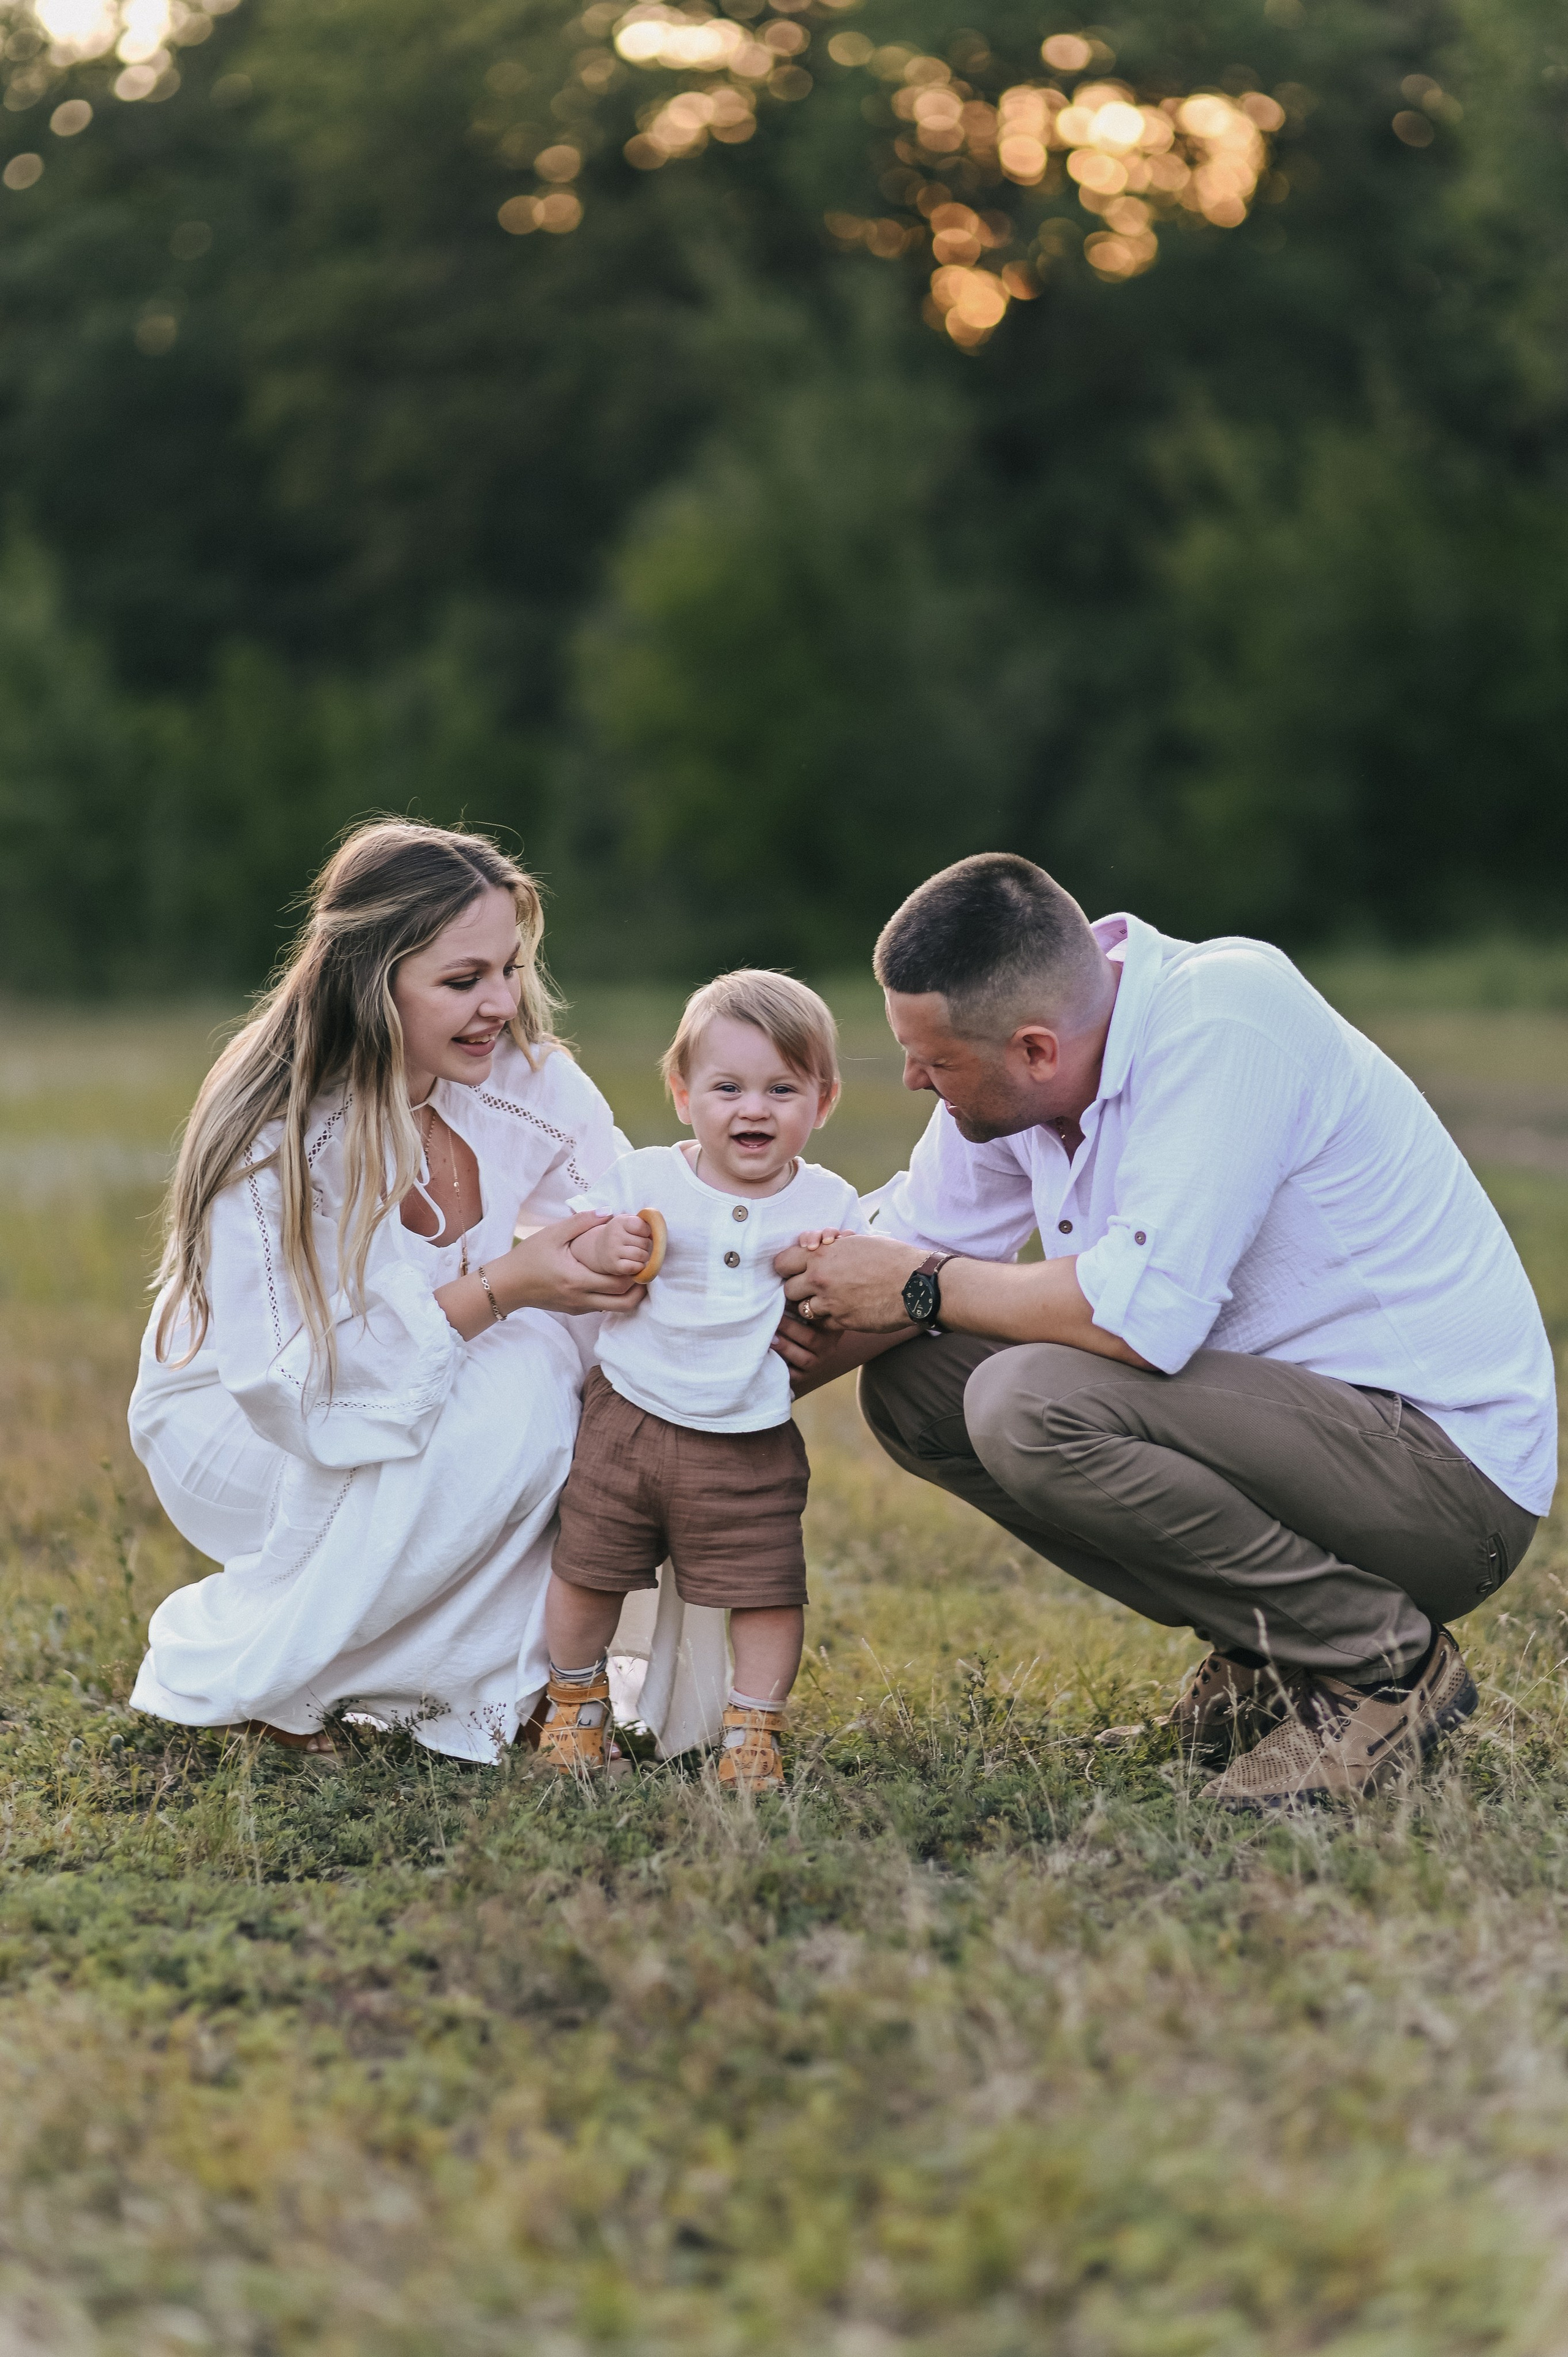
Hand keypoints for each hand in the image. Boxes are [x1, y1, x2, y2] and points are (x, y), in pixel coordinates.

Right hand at [489, 1212, 647, 1317]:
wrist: (506, 1285)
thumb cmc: (528, 1258)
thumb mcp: (552, 1234)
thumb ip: (581, 1222)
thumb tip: (609, 1212)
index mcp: (577, 1280)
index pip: (619, 1283)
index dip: (636, 1272)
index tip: (643, 1257)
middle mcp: (581, 1299)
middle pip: (624, 1302)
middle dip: (639, 1286)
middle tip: (646, 1268)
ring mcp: (578, 1308)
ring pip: (615, 1308)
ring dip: (628, 1294)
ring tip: (634, 1274)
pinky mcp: (575, 1311)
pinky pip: (602, 1306)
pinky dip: (613, 1296)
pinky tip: (614, 1278)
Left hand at [772, 1232, 925, 1333]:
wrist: (916, 1284)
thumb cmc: (892, 1257)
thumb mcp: (858, 1242)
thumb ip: (834, 1247)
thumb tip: (821, 1246)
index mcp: (822, 1255)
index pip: (782, 1262)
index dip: (787, 1266)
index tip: (794, 1268)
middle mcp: (820, 1279)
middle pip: (788, 1290)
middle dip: (797, 1288)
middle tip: (810, 1287)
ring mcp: (830, 1303)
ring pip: (803, 1310)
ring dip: (811, 1306)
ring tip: (825, 1300)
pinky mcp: (843, 1322)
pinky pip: (823, 1324)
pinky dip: (828, 1319)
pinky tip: (841, 1311)